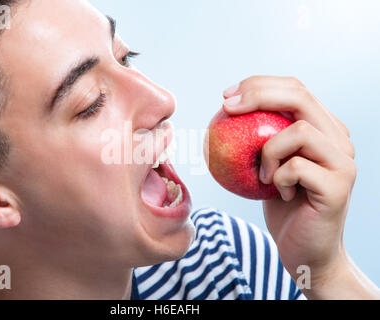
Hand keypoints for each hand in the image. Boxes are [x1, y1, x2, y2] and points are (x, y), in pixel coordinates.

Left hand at [223, 76, 378, 298]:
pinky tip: (279, 193)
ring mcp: (343, 161)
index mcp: (323, 128)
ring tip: (262, 175)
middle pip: (300, 96)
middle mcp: (338, 139)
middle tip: (227, 108)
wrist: (305, 249)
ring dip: (268, 150)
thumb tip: (226, 109)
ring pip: (300, 130)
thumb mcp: (267, 165)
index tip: (226, 97)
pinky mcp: (339, 185)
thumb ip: (260, 138)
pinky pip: (296, 166)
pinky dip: (277, 177)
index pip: (294, 89)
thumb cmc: (282, 206)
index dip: (258, 84)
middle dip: (258, 94)